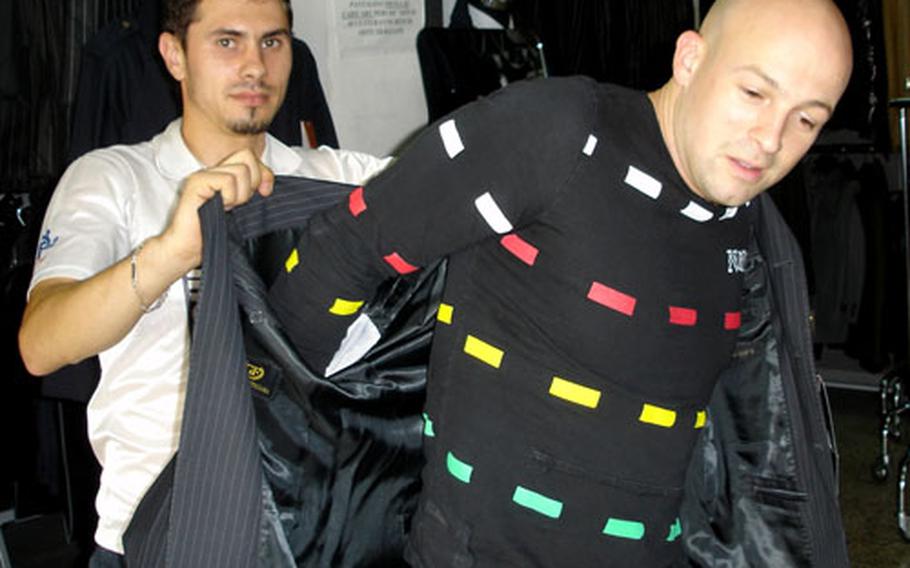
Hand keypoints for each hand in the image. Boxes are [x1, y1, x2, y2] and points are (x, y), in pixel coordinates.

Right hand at [160, 148, 273, 269]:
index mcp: (224, 176)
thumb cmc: (213, 234)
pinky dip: (230, 196)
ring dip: (241, 194)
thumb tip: (267, 183)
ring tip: (228, 208)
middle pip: (247, 156)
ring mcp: (204, 175)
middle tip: (241, 203)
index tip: (264, 193)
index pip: (251, 157)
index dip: (264, 173)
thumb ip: (253, 192)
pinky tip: (221, 207)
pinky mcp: (197, 182)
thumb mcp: (242, 210)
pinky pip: (227, 180)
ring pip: (241, 170)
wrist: (188, 249)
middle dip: (253, 181)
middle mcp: (214, 171)